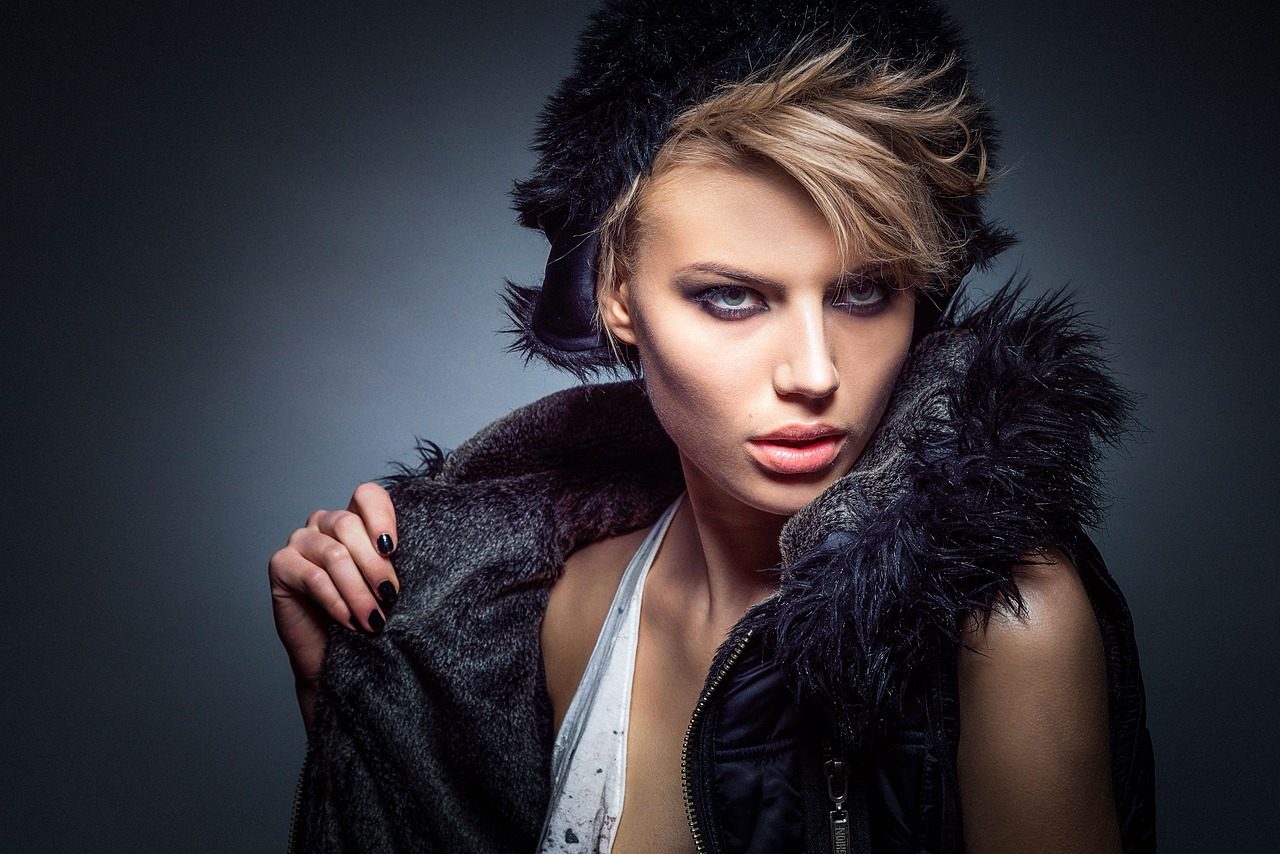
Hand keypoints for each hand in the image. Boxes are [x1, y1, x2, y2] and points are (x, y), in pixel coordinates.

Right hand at [268, 481, 398, 732]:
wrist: (336, 659)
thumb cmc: (367, 617)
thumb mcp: (387, 584)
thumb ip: (392, 561)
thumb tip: (403, 553)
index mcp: (354, 519)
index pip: (366, 495)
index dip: (381, 515)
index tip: (394, 548)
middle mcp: (324, 524)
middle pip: (348, 525)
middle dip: (374, 565)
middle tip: (390, 597)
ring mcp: (300, 541)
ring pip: (334, 554)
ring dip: (358, 590)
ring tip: (374, 619)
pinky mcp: (280, 566)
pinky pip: (313, 577)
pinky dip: (336, 601)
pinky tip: (350, 620)